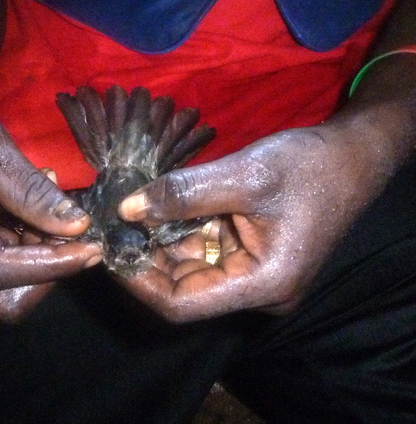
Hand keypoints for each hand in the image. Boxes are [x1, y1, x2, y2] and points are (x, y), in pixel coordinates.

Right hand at [0, 103, 100, 321]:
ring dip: (40, 260)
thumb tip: (77, 227)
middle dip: (45, 271)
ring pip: (6, 293)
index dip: (48, 265)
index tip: (90, 251)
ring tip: (49, 212)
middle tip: (72, 234)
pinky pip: (3, 274)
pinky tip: (34, 215)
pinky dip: (29, 252)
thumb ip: (31, 191)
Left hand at [118, 125, 383, 322]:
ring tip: (125, 214)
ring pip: (188, 267)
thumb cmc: (309, 166)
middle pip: (182, 288)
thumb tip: (125, 209)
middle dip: (144, 258)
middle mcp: (255, 290)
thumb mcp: (245, 175)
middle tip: (110, 228)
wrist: (352, 156)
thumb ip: (183, 194)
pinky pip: (202, 250)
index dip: (139, 283)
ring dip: (157, 242)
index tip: (108, 251)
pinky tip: (153, 209)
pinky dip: (176, 231)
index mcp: (263, 284)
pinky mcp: (247, 255)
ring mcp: (251, 274)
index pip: (182, 304)